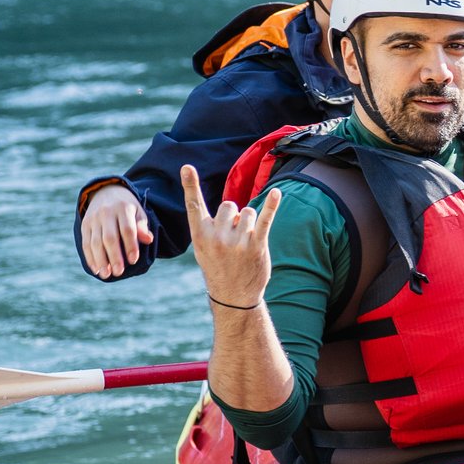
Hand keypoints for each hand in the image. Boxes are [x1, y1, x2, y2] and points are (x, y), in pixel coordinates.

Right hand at [80, 182, 152, 278]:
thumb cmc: (127, 208)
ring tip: (107, 274)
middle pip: (109, 238)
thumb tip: (148, 240)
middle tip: (119, 272)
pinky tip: (96, 269)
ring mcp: (93, 219)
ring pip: (95, 242)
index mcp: (123, 208)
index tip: (133, 260)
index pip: (127, 229)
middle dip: (114, 256)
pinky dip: (90, 257)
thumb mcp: (138, 212)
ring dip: (100, 260)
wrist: (106, 192)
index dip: (131, 246)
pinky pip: (85, 243)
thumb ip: (142, 226)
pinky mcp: (84, 225)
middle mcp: (106, 213)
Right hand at [180, 164, 281, 310]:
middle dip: (235, 217)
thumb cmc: (219, 267)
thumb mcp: (204, 248)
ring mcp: (237, 241)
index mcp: (200, 235)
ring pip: (248, 212)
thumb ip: (210, 227)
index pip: (194, 205)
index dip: (191, 185)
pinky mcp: (257, 245)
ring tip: (245, 244)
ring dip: (250, 223)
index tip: (187, 166)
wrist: (234, 296)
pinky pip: (265, 219)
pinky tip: (276, 193)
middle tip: (233, 239)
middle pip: (230, 205)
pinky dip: (271, 205)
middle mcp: (217, 236)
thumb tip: (230, 206)